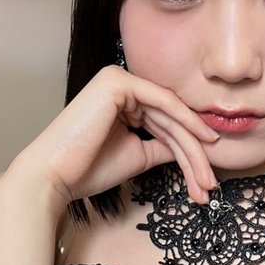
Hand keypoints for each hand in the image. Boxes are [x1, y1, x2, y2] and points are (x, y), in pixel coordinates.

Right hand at [7, 65, 220, 213]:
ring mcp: (119, 80)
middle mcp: (121, 85)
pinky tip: (205, 142)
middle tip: (210, 185)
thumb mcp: (137, 156)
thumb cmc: (87, 170)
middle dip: (195, 156)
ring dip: (193, 149)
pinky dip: (185, 122)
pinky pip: (162, 102)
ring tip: (206, 180)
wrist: (54, 177)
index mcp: (122, 101)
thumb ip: (163, 147)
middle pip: (171, 121)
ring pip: (170, 115)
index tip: (206, 180)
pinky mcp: (117, 82)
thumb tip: (196, 148)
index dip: (190, 152)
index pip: (165, 124)